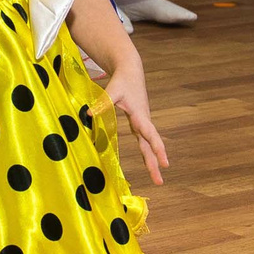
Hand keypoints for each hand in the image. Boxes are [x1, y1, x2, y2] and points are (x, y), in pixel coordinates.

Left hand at [97, 59, 167, 185]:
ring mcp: (142, 123)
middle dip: (155, 163)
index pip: (151, 135)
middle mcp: (144, 121)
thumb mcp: (113, 90)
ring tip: (157, 178)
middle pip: (151, 146)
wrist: (131, 71)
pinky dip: (147, 152)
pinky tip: (148, 161)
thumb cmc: (122, 80)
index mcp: (140, 115)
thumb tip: (88, 113)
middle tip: (160, 182)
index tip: (165, 163)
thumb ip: (102, 103)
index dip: (157, 149)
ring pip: (148, 144)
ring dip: (152, 161)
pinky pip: (144, 140)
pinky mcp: (138, 122)